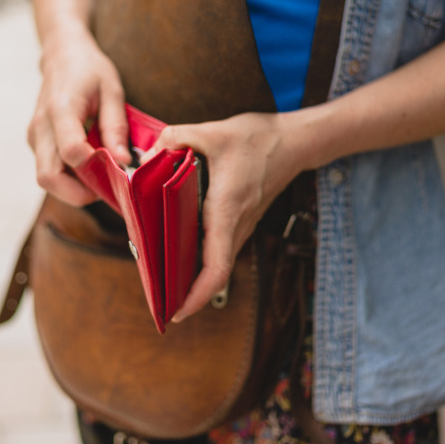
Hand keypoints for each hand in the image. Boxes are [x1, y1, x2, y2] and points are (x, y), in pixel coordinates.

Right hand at [27, 26, 131, 204]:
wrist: (62, 55)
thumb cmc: (89, 69)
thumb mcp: (112, 91)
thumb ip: (116, 127)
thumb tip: (124, 162)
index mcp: (61, 109)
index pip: (71, 152)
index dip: (96, 168)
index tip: (121, 168)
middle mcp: (41, 127)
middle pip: (49, 177)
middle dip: (79, 193)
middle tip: (109, 188)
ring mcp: (34, 137)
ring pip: (46, 179)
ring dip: (74, 188)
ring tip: (102, 177)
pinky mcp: (36, 144)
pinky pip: (49, 171)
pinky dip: (69, 179)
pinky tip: (91, 168)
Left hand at [142, 112, 307, 321]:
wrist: (294, 142)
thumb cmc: (258, 139)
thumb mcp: (211, 131)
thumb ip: (175, 139)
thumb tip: (150, 154)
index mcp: (226, 209)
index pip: (216, 266)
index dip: (197, 295)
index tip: (178, 311)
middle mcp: (236, 224)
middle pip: (213, 273)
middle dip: (186, 294)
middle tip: (157, 303)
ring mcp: (240, 225)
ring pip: (216, 263)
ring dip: (192, 279)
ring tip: (160, 284)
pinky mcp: (240, 221)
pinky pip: (218, 249)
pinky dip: (199, 260)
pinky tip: (175, 255)